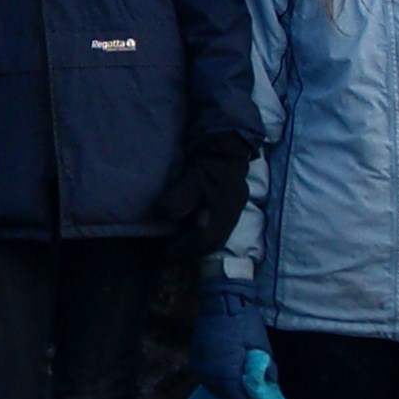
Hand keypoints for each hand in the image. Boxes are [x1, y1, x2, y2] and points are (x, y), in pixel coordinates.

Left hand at [157, 134, 255, 265]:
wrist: (227, 143)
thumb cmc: (210, 160)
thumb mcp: (193, 176)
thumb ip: (180, 197)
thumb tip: (165, 215)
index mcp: (225, 212)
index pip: (206, 241)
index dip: (185, 251)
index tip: (165, 256)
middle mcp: (232, 215)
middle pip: (212, 242)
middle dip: (191, 252)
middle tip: (170, 256)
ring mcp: (233, 210)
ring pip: (215, 235)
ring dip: (197, 243)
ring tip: (177, 246)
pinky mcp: (228, 204)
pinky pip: (215, 226)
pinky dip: (201, 232)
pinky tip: (188, 230)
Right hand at [190, 275, 267, 398]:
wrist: (220, 300)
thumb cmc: (244, 322)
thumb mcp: (261, 345)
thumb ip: (267, 367)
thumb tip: (271, 383)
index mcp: (226, 372)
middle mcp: (209, 373)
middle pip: (224, 395)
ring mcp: (199, 367)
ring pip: (214, 387)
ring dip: (226, 389)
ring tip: (239, 390)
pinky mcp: (194, 359)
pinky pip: (207, 376)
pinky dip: (217, 379)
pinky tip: (227, 377)